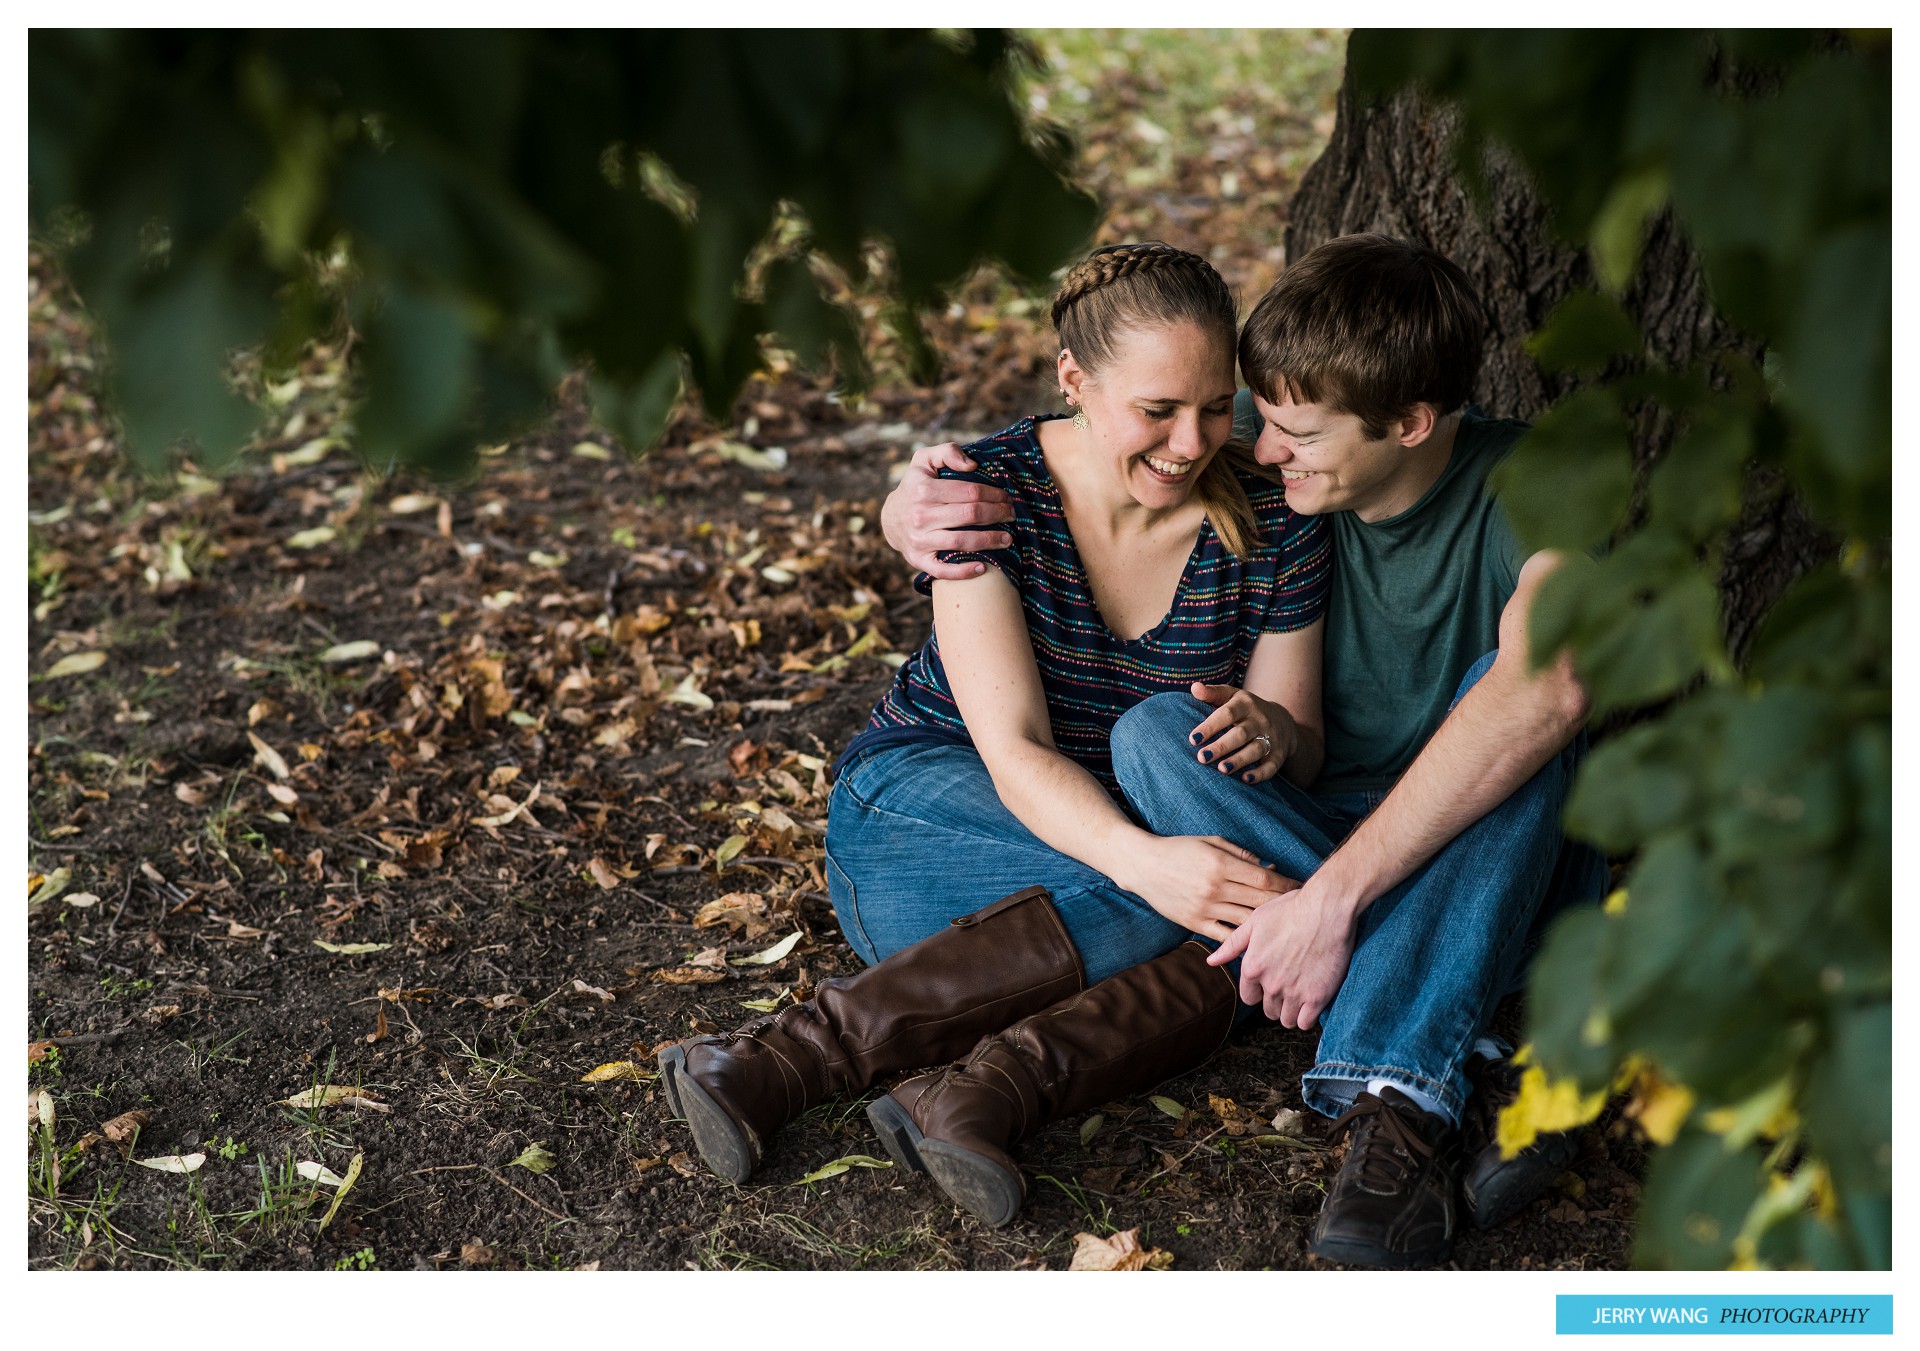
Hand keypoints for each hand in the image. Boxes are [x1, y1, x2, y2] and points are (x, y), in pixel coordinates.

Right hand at [879, 443, 1014, 578]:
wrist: (890, 518)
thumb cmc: (915, 486)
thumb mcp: (924, 460)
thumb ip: (947, 452)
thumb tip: (972, 465)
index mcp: (924, 490)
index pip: (969, 491)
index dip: (993, 494)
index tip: (1006, 496)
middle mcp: (920, 515)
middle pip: (970, 515)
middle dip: (997, 514)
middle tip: (1012, 514)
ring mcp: (919, 540)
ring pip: (962, 541)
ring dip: (990, 541)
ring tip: (1008, 539)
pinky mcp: (919, 560)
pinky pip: (943, 570)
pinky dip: (964, 572)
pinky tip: (983, 568)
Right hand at [1115, 834, 1298, 942]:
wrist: (1143, 865)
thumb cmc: (1179, 849)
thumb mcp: (1211, 842)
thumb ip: (1241, 854)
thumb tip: (1270, 866)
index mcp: (1220, 864)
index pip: (1263, 878)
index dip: (1286, 884)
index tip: (1300, 887)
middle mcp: (1214, 887)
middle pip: (1259, 901)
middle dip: (1283, 904)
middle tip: (1300, 908)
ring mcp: (1204, 908)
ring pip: (1246, 921)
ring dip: (1268, 924)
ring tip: (1284, 926)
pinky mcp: (1194, 923)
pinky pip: (1224, 936)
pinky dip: (1242, 940)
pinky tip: (1258, 942)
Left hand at [1187, 682, 1297, 784]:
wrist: (1282, 719)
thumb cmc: (1245, 708)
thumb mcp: (1231, 696)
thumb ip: (1213, 693)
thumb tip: (1194, 687)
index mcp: (1245, 704)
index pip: (1227, 714)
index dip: (1210, 726)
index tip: (1193, 739)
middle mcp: (1259, 720)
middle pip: (1240, 734)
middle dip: (1221, 746)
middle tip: (1202, 758)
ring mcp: (1271, 737)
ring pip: (1255, 750)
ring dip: (1239, 760)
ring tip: (1222, 769)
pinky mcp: (1278, 754)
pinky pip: (1271, 766)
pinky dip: (1260, 774)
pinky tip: (1246, 780)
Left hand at [1207, 877, 1356, 1026]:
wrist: (1327, 909)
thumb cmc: (1291, 910)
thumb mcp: (1255, 921)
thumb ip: (1233, 945)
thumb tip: (1211, 961)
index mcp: (1253, 967)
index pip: (1248, 997)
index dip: (1259, 991)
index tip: (1270, 982)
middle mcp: (1271, 983)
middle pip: (1268, 1010)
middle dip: (1276, 1002)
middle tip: (1289, 986)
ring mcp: (1294, 992)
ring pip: (1286, 1020)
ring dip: (1291, 1012)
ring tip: (1300, 996)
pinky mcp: (1317, 997)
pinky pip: (1305, 1023)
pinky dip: (1307, 1017)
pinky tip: (1311, 1003)